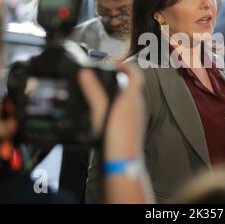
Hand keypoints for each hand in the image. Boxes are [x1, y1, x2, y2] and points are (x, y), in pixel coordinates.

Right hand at [78, 64, 152, 203]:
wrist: (123, 161)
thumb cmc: (114, 137)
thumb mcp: (100, 110)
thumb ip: (93, 91)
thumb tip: (86, 73)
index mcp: (132, 98)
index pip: (136, 74)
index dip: (126, 65)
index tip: (115, 64)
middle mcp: (137, 105)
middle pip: (133, 84)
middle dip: (121, 77)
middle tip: (107, 75)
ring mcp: (137, 115)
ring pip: (131, 97)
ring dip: (121, 90)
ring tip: (105, 91)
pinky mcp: (134, 125)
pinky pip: (129, 108)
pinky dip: (121, 103)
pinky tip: (108, 111)